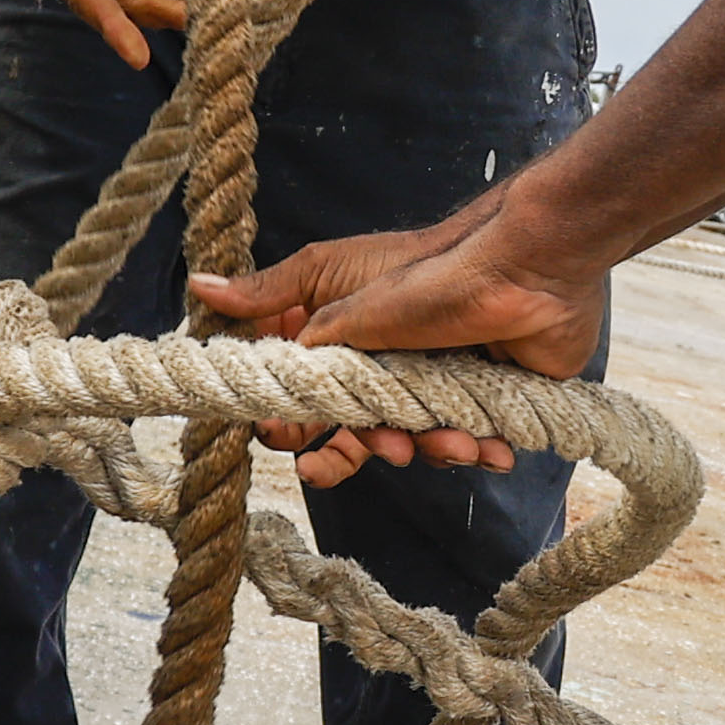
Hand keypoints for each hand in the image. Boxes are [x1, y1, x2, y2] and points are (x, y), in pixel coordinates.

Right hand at [193, 197, 603, 486]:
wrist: (527, 269)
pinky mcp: (482, 399)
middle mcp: (385, 363)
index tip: (282, 437)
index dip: (290, 421)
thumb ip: (269, 298)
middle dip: (356, 449)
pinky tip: (489, 450)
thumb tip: (196, 285)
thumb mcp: (334, 279)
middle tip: (362, 455)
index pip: (302, 391)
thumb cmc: (427, 270)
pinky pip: (468, 444)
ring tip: (451, 441)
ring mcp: (434, 382)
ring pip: (411, 442)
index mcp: (343, 334)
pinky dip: (477, 450)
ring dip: (427, 449)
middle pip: (352, 429)